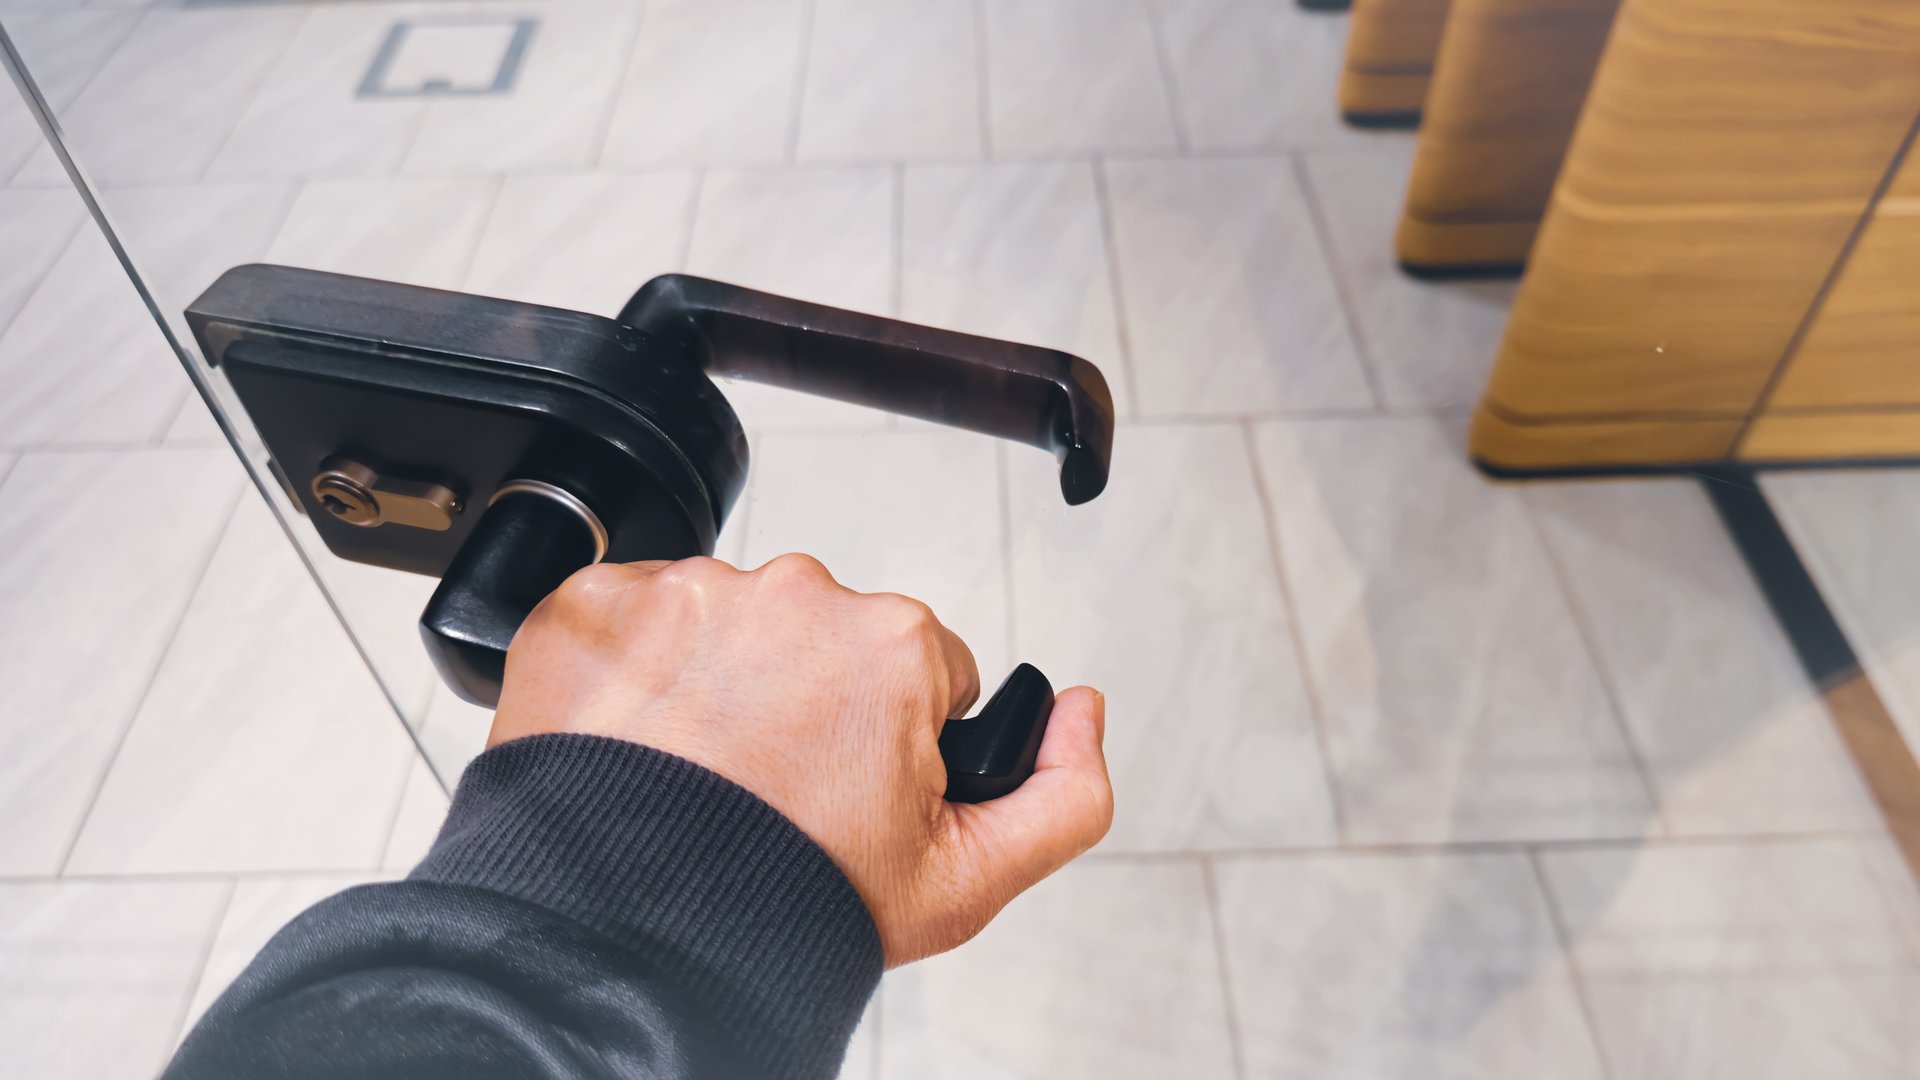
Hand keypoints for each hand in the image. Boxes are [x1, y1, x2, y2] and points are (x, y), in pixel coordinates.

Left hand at [487, 553, 1112, 965]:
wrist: (629, 935)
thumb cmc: (783, 902)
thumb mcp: (964, 883)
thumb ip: (1064, 795)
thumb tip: (1080, 710)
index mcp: (891, 643)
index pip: (914, 667)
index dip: (886, 737)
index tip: (841, 787)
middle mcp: (794, 595)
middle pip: (817, 638)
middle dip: (800, 699)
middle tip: (766, 788)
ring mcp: (687, 592)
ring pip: (724, 626)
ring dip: (713, 682)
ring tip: (696, 774)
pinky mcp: (595, 603)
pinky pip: (630, 621)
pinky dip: (631, 673)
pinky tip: (636, 744)